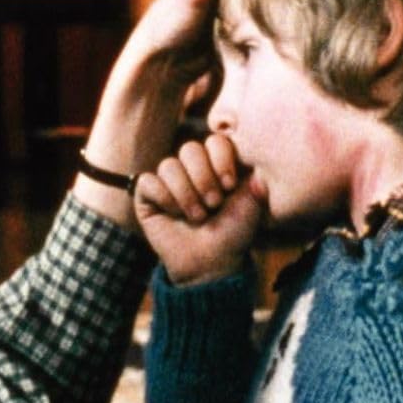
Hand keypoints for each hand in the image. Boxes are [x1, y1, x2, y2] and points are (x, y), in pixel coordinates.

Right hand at [135, 132, 265, 284]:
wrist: (213, 263)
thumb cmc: (235, 233)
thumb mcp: (253, 200)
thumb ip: (255, 172)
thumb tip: (255, 157)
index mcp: (217, 163)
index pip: (214, 139)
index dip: (221, 159)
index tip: (231, 186)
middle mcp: (191, 168)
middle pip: (189, 148)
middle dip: (204, 179)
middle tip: (214, 204)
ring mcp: (168, 181)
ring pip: (168, 165)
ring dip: (186, 194)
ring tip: (198, 216)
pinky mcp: (148, 196)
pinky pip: (148, 182)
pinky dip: (164, 198)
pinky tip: (175, 215)